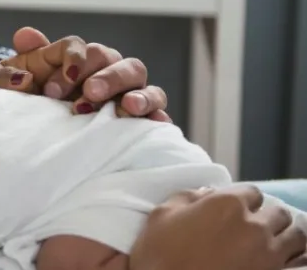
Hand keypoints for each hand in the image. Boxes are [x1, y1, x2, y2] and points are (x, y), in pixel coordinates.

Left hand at [0, 27, 169, 120]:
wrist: (32, 135)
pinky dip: (158, 116)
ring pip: (142, 82)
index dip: (71, 63)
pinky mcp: (139, 119)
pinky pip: (157, 113)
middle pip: (116, 60)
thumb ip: (13, 62)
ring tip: (126, 106)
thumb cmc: (25, 105)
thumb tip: (24, 36)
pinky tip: (155, 124)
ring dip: (137, 93)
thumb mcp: (8, 85)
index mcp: (74, 59)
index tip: (51, 91)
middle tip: (88, 95)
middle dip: (105, 76)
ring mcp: (125, 93)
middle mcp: (104, 71)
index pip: (80, 48)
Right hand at [130, 185, 305, 269]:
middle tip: (253, 226)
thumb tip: (205, 194)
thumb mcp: (161, 215)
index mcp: (227, 204)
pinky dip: (291, 258)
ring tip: (271, 243)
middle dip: (267, 217)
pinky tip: (277, 259)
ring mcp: (268, 253)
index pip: (252, 192)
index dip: (243, 200)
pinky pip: (296, 261)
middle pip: (278, 213)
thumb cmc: (161, 256)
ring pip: (295, 236)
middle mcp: (254, 225)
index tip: (234, 209)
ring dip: (284, 236)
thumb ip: (186, 197)